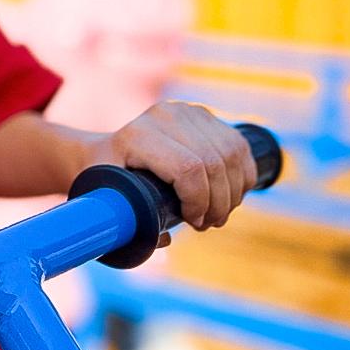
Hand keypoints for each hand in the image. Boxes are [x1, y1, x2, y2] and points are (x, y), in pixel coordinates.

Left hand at [95, 102, 258, 234]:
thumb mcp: (109, 200)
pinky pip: (240, 147)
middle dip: (218, 203)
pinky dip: (243, 176)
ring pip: (232, 155)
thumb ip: (130, 223)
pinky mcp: (205, 115)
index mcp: (140, 135)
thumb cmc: (107, 181)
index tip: (193, 222)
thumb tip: (165, 237)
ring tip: (218, 214)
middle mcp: (166, 116)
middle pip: (215, 164)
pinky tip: (231, 195)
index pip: (188, 168)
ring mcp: (188, 112)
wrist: (110, 150)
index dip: (199, 202)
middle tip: (208, 223)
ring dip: (233, 193)